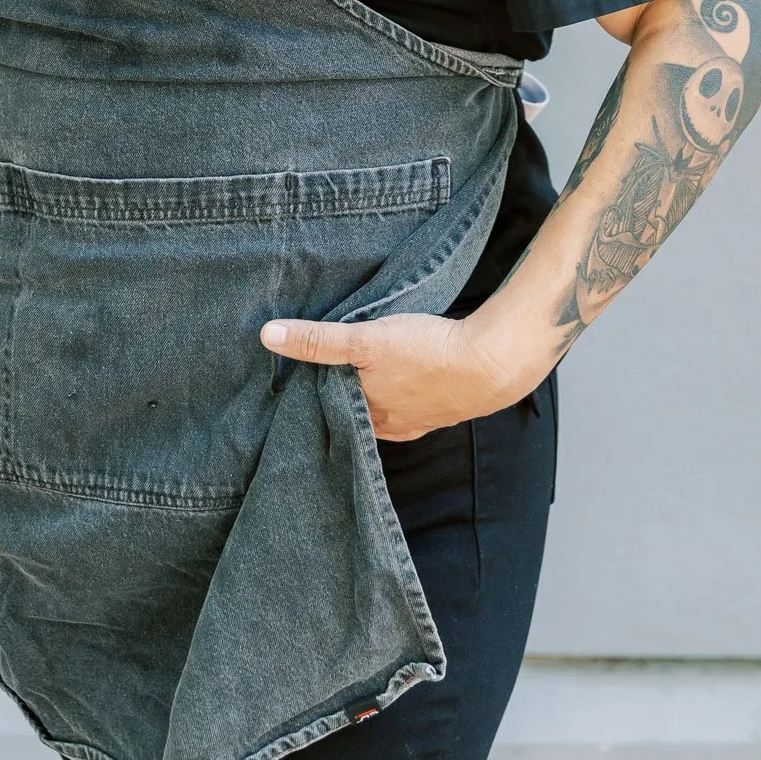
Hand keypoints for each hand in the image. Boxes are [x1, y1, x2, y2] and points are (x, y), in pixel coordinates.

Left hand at [260, 310, 541, 441]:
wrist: (492, 364)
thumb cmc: (427, 353)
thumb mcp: (364, 341)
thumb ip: (318, 340)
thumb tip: (268, 335)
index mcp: (368, 414)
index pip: (329, 412)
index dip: (314, 396)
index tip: (296, 384)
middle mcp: (392, 424)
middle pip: (357, 413)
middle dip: (343, 397)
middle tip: (325, 375)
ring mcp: (422, 418)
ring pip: (387, 409)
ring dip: (375, 395)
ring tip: (364, 374)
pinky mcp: (447, 406)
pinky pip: (416, 403)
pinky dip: (406, 392)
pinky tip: (407, 380)